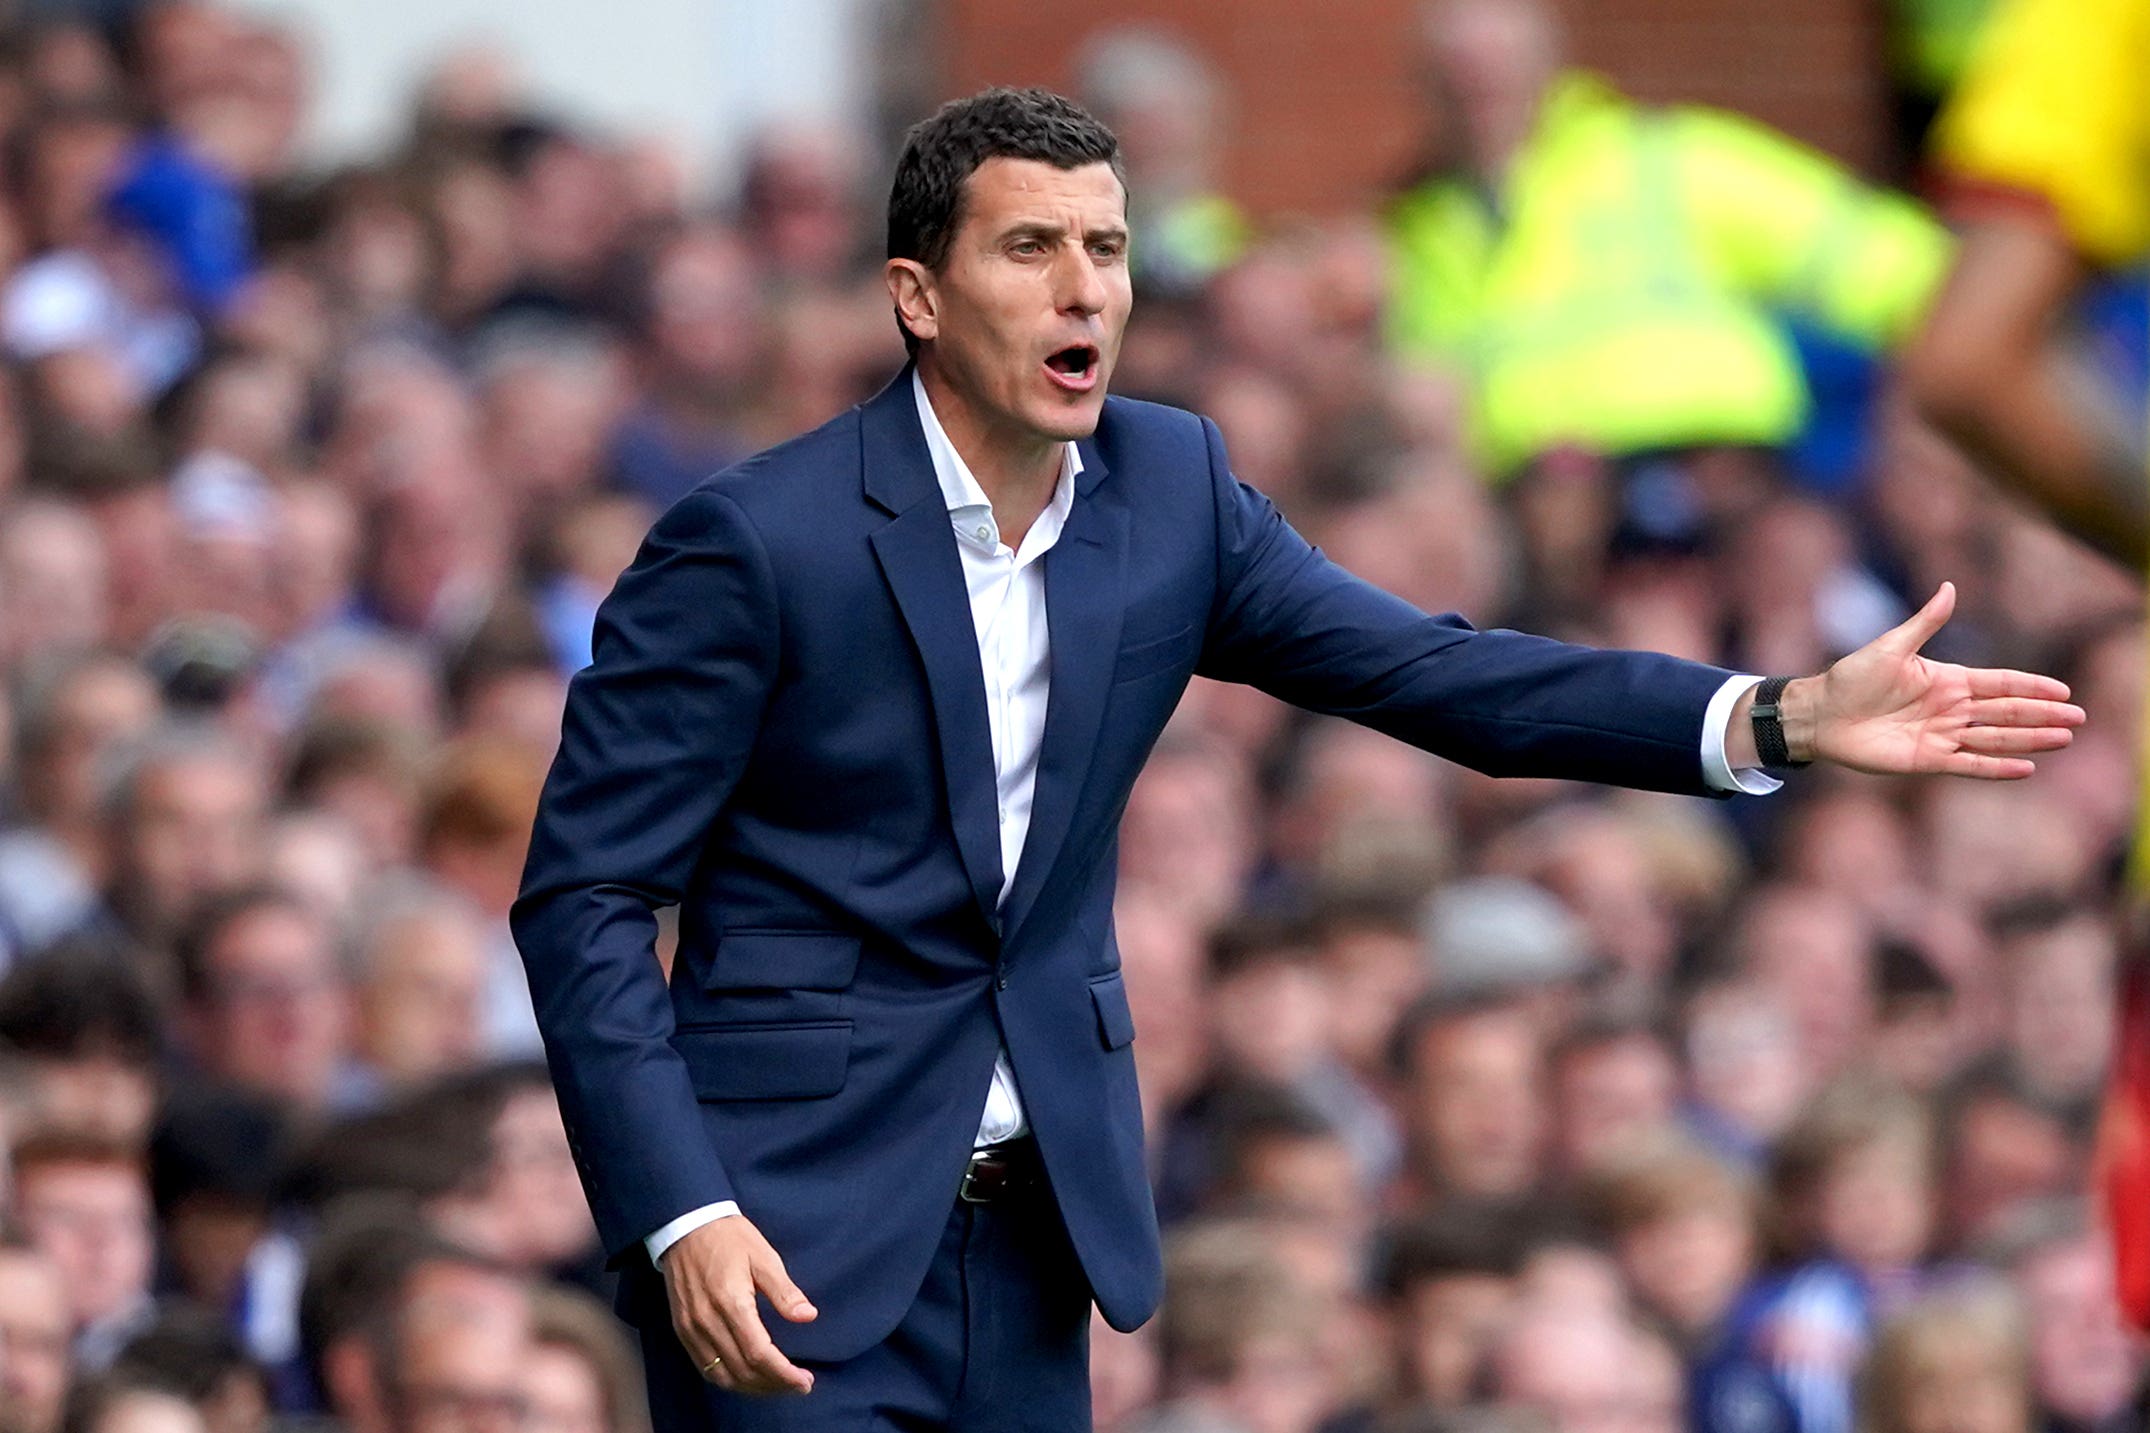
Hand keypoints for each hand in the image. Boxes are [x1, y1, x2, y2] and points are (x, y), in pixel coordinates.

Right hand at [658, 1214, 818, 1395]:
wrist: (686, 1224)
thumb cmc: (729, 1237)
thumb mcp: (764, 1256)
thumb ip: (785, 1291)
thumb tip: (808, 1316)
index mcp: (731, 1302)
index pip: (759, 1354)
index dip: (784, 1374)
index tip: (805, 1380)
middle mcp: (707, 1322)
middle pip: (742, 1371)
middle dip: (774, 1385)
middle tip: (799, 1385)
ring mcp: (691, 1328)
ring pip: (722, 1376)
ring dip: (752, 1388)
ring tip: (778, 1386)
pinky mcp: (682, 1330)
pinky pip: (705, 1367)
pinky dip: (729, 1380)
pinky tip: (748, 1379)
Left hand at [1781, 582, 2083, 777]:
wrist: (1820, 713)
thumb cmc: (1851, 677)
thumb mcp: (1891, 646)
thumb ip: (1925, 622)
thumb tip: (1949, 587)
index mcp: (1946, 679)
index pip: (2000, 683)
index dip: (2031, 687)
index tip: (2063, 690)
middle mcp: (1950, 708)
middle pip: (2006, 712)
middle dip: (2042, 714)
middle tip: (2078, 718)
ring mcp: (1941, 735)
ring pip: (1995, 738)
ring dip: (2029, 739)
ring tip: (2064, 739)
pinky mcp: (1927, 760)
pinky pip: (1969, 764)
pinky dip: (1997, 767)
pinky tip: (2026, 768)